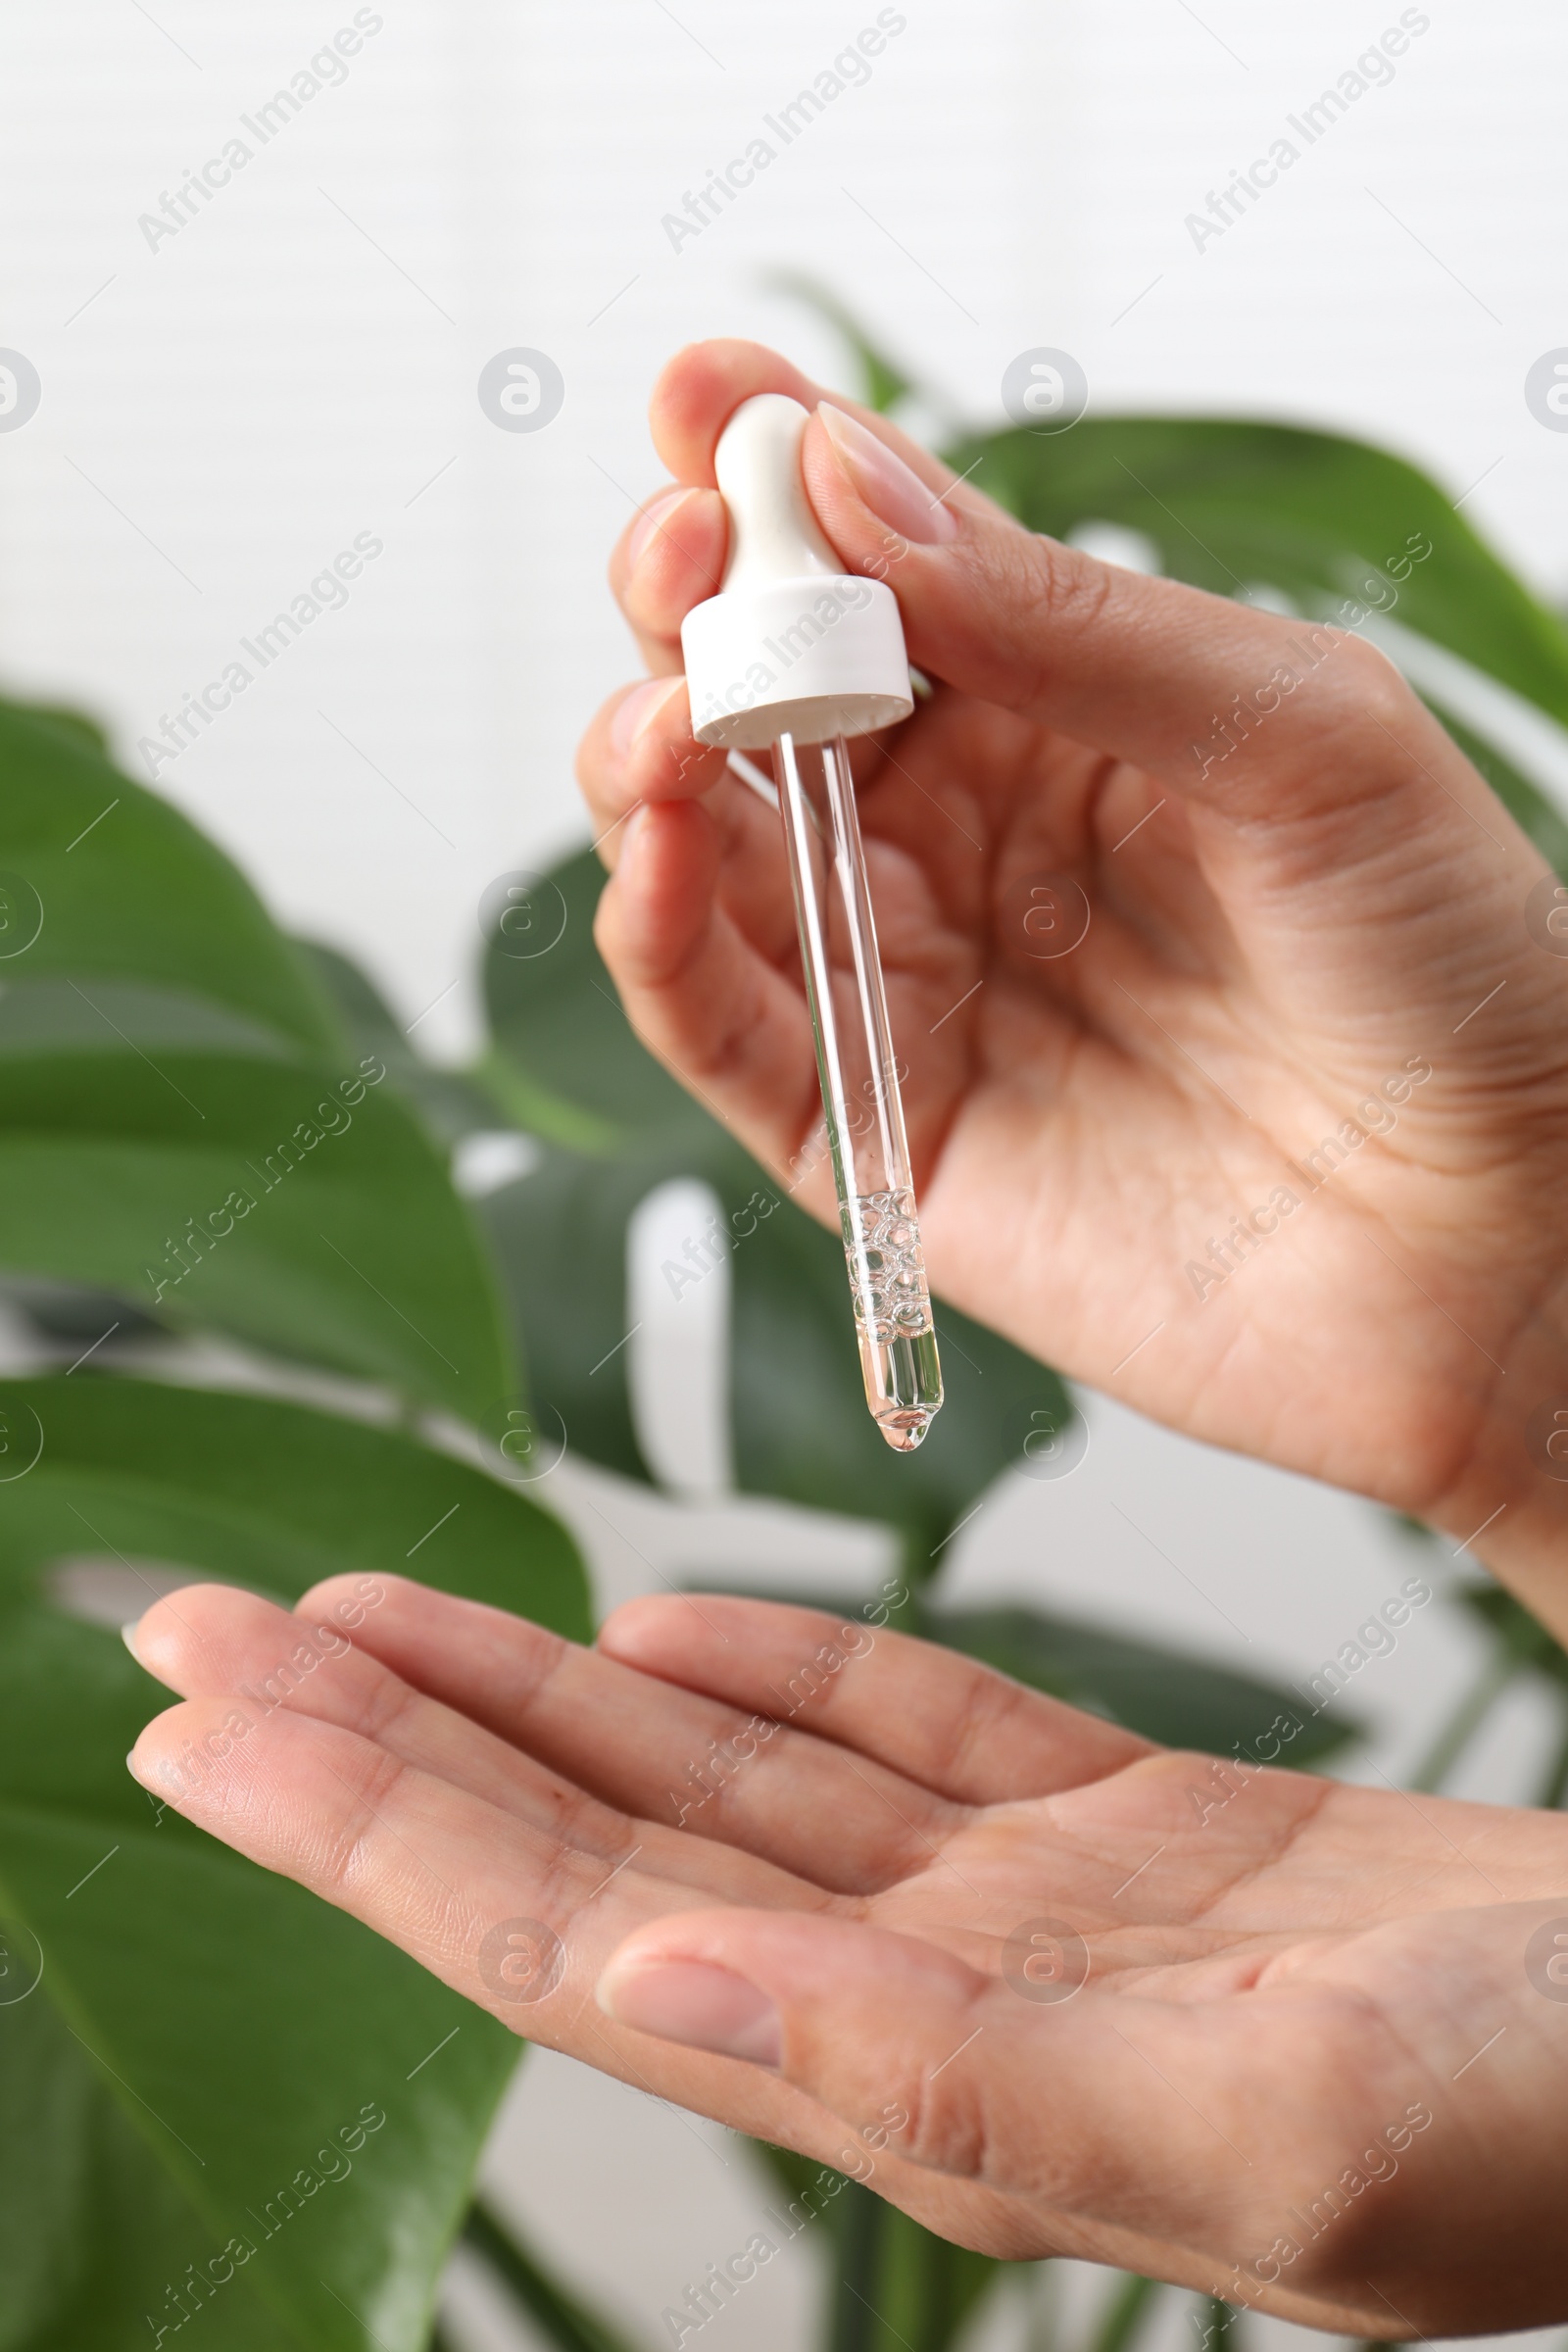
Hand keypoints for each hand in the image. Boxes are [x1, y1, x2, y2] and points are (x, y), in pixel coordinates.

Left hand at [128, 1577, 1567, 2334]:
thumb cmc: (1559, 2129)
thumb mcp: (1277, 2136)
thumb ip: (953, 2089)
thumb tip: (654, 1983)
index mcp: (937, 2084)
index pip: (576, 1945)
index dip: (373, 1834)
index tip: (208, 1726)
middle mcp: (941, 2001)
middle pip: (598, 1850)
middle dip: (387, 1740)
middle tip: (206, 1631)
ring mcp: (1030, 1914)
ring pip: (717, 1780)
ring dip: (538, 1689)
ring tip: (372, 1607)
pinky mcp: (1133, 1835)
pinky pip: (900, 1735)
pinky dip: (773, 1670)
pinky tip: (661, 1627)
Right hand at [575, 340, 1567, 1634]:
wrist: (1502, 1241)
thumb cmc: (1455, 974)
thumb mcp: (1300, 740)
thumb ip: (1073, 627)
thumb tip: (861, 486)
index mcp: (1063, 713)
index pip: (879, 567)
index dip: (779, 475)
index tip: (711, 401)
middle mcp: (961, 837)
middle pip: (758, 691)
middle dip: (693, 604)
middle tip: (688, 552)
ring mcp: (908, 979)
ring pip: (705, 847)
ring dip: (646, 761)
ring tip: (669, 711)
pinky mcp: (872, 1130)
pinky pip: (718, 1021)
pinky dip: (654, 931)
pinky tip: (664, 844)